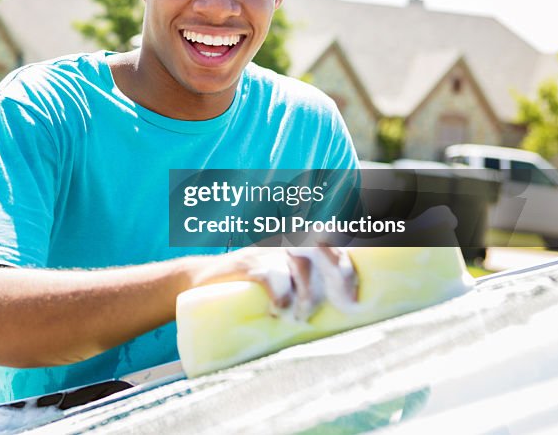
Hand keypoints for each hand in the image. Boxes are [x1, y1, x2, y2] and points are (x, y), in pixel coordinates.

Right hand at [190, 245, 357, 320]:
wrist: (197, 281)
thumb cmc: (244, 290)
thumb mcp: (277, 284)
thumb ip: (304, 290)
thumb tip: (340, 313)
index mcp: (294, 248)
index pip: (331, 241)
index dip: (349, 259)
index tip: (360, 290)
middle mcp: (282, 244)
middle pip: (323, 246)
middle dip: (341, 273)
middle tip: (348, 303)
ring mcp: (263, 251)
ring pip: (300, 262)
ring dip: (308, 294)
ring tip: (302, 315)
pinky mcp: (244, 264)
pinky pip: (271, 273)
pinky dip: (280, 295)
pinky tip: (278, 309)